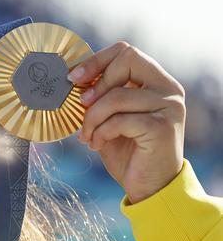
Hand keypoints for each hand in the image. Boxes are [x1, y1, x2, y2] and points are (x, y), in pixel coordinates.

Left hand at [68, 41, 185, 203]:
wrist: (149, 187)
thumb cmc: (127, 151)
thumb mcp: (110, 118)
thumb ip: (100, 96)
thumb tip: (72, 78)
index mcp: (156, 81)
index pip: (127, 52)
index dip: (97, 61)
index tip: (74, 78)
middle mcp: (168, 89)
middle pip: (127, 60)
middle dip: (95, 85)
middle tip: (80, 106)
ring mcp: (169, 107)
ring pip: (116, 96)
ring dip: (92, 118)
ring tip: (86, 136)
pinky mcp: (162, 128)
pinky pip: (119, 120)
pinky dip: (101, 132)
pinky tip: (97, 145)